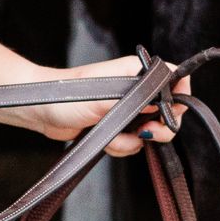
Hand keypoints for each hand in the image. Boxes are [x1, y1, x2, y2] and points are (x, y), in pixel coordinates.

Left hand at [0, 54, 190, 155]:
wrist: (40, 110)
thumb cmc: (67, 95)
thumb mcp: (105, 97)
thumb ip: (137, 100)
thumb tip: (164, 105)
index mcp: (136, 72)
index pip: (174, 78)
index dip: (179, 97)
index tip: (170, 113)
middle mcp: (134, 90)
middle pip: (168, 112)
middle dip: (158, 129)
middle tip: (144, 132)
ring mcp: (126, 110)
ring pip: (149, 132)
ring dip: (133, 141)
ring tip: (111, 136)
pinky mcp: (115, 127)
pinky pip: (132, 143)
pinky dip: (121, 147)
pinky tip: (105, 143)